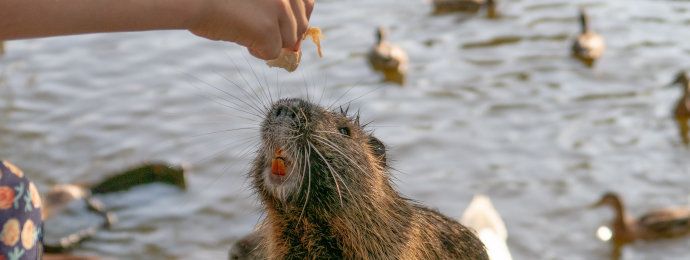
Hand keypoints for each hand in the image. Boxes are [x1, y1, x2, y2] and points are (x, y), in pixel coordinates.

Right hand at [189, 0, 313, 59]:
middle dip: (281, 33)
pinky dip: (257, 51)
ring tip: (244, 27)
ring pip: (288, 41)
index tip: (278, 24)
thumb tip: (296, 45)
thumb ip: (279, 9)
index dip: (294, 19)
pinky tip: (240, 37)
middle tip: (254, 26)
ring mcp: (279, 10)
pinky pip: (274, 53)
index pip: (307, 5)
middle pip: (300, 27)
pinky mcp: (268, 30)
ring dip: (268, 41)